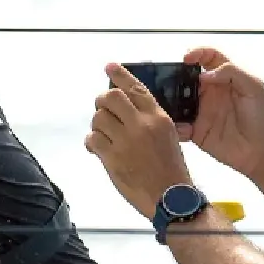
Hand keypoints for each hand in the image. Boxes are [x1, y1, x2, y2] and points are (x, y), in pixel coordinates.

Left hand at [84, 63, 195, 216]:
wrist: (171, 196)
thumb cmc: (171, 169)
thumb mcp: (167, 136)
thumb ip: (149, 120)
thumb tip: (127, 110)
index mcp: (158, 117)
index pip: (135, 88)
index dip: (120, 75)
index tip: (110, 67)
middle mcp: (141, 125)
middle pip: (110, 97)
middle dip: (102, 102)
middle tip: (103, 111)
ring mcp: (126, 141)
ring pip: (98, 118)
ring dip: (97, 125)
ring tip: (104, 136)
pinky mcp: (112, 157)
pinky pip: (93, 139)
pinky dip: (92, 142)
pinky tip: (98, 148)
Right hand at [179, 47, 263, 180]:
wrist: (263, 151)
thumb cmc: (263, 117)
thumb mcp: (254, 88)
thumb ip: (232, 73)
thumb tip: (204, 75)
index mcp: (224, 79)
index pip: (208, 59)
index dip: (197, 54)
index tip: (186, 58)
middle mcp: (209, 93)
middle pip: (186, 79)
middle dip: (175, 77)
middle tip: (168, 81)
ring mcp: (201, 112)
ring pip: (178, 101)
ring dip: (170, 100)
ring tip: (166, 102)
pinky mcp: (195, 131)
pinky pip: (178, 126)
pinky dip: (174, 125)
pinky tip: (177, 126)